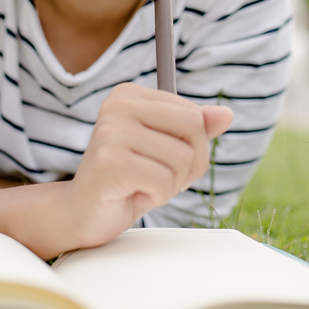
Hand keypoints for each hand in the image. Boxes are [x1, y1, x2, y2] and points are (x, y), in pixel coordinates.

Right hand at [63, 83, 232, 247]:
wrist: (82, 213)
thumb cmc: (127, 180)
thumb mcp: (165, 150)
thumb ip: (194, 130)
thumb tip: (226, 114)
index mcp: (130, 94)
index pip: (194, 114)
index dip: (193, 147)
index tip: (162, 159)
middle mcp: (117, 105)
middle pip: (194, 129)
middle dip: (190, 165)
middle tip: (159, 177)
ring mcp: (110, 133)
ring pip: (183, 158)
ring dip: (170, 185)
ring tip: (141, 186)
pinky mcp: (109, 163)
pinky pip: (164, 182)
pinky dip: (156, 197)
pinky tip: (132, 195)